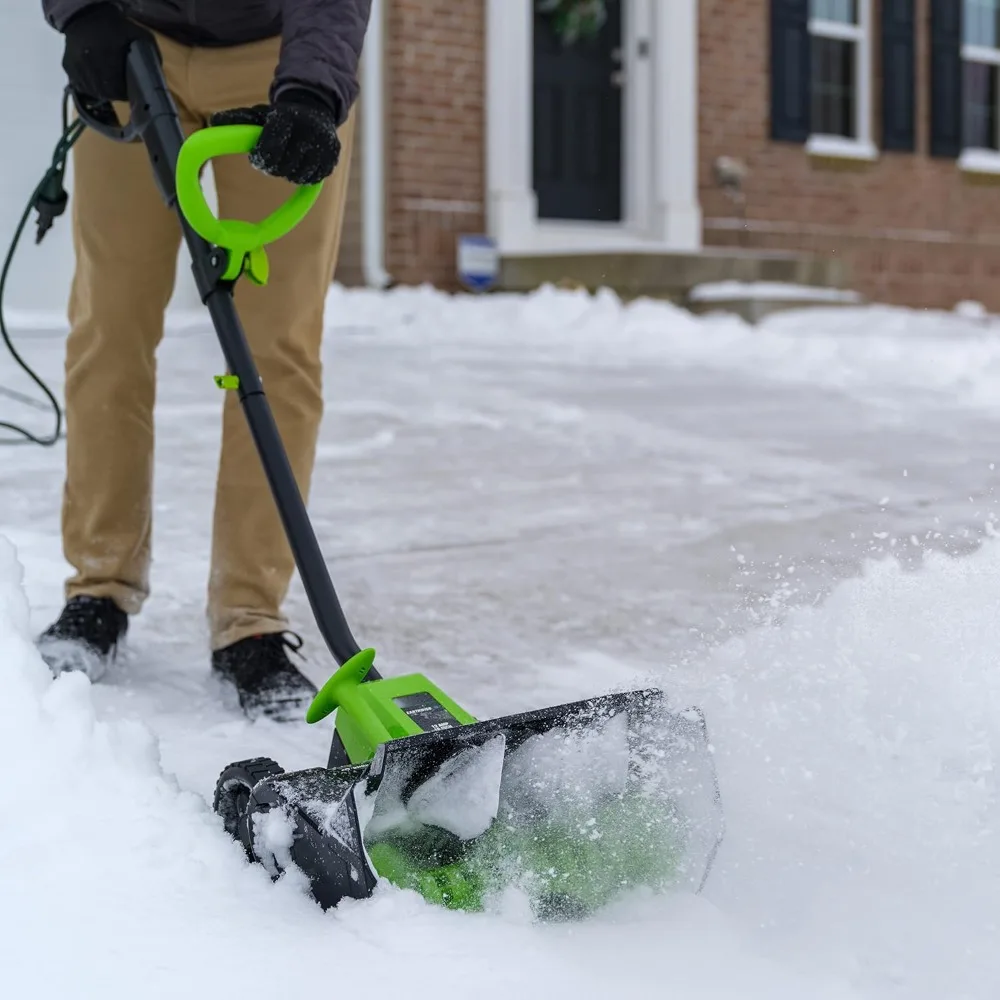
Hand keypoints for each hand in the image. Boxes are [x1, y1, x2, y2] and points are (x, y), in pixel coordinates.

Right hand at [61, 2, 155, 102]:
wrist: (86, 14)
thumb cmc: (117, 27)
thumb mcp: (141, 37)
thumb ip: (152, 57)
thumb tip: (158, 81)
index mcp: (107, 58)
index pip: (119, 90)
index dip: (127, 93)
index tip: (131, 90)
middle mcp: (89, 64)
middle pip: (106, 93)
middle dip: (116, 93)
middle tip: (122, 88)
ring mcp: (76, 67)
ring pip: (93, 91)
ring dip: (103, 91)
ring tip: (109, 81)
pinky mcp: (68, 67)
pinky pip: (81, 85)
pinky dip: (91, 85)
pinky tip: (97, 76)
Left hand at [210, 90, 341, 185]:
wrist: (315, 107)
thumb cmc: (279, 115)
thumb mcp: (258, 114)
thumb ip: (237, 120)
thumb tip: (214, 123)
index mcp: (288, 118)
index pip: (270, 150)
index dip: (261, 158)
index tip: (257, 157)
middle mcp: (309, 131)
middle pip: (283, 167)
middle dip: (273, 167)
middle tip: (271, 159)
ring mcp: (323, 146)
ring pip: (298, 176)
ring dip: (288, 173)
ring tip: (286, 160)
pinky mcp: (332, 158)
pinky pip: (313, 179)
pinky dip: (303, 176)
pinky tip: (298, 164)